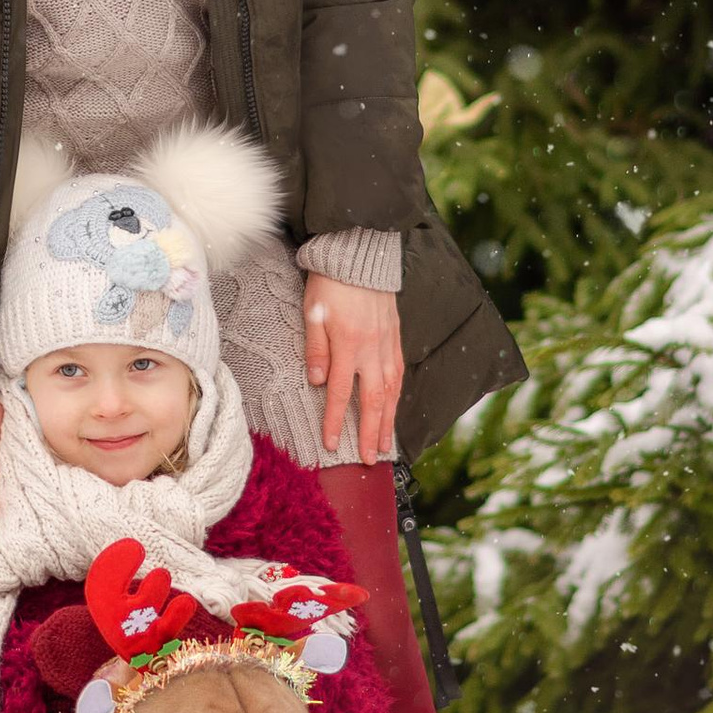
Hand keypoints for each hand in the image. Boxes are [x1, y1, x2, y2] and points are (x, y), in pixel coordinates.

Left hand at [301, 277, 403, 461]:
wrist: (360, 253)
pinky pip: (399, 374)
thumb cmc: (331, 281)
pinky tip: (394, 409)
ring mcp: (387, 344)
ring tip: (386, 445)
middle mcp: (371, 349)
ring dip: (388, 421)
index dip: (334, 420)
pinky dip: (398, 397)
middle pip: (372, 400)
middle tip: (369, 459)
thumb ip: (315, 348)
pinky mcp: (396, 337)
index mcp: (348, 343)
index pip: (339, 392)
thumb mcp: (313, 311)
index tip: (331, 444)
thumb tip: (316, 381)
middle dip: (370, 433)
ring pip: (391, 391)